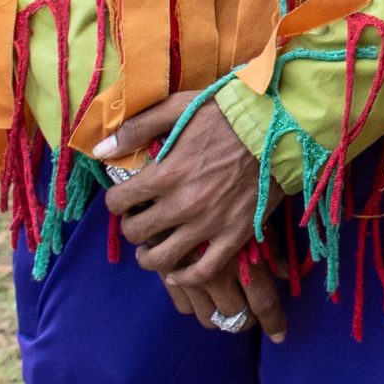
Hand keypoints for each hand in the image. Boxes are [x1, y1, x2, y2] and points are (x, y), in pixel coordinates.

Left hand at [100, 93, 286, 341]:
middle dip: (131, 226)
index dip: (116, 201)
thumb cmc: (230, 112)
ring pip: (163, 258)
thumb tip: (100, 149)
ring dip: (149, 257)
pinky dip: (185, 277)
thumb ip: (139, 128)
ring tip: (150, 250)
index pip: (119, 202)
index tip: (125, 197)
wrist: (282, 125)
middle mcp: (184, 203)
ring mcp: (210, 223)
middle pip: (137, 232)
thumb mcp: (181, 107)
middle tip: (139, 218)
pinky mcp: (236, 234)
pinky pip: (203, 270)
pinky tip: (177, 272)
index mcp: (167, 173)